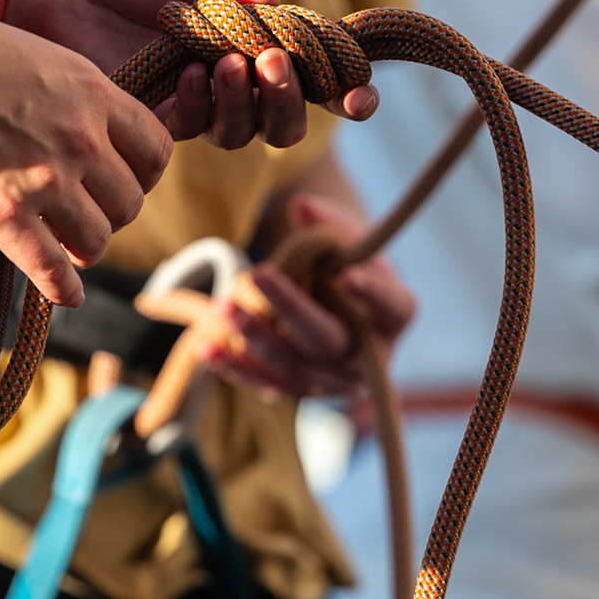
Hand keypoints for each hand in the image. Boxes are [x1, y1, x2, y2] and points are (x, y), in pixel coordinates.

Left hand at [0, 0, 379, 147]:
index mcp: (251, 36)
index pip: (312, 72)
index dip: (344, 90)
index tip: (363, 95)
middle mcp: (231, 77)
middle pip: (287, 120)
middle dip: (293, 99)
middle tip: (276, 64)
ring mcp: (195, 102)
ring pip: (247, 133)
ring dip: (250, 104)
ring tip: (231, 64)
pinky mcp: (155, 118)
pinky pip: (197, 130)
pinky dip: (204, 104)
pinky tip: (190, 73)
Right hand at [0, 0, 172, 305]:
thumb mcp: (32, 55)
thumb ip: (67, 97)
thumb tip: (83, 130)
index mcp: (91, 92)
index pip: (156, 149)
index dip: (142, 172)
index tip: (120, 178)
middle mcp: (79, 139)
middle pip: (130, 202)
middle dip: (111, 213)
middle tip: (85, 213)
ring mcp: (43, 179)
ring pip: (98, 239)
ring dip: (84, 248)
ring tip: (67, 246)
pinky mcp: (2, 216)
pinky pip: (51, 270)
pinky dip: (62, 289)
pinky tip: (65, 294)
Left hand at [199, 194, 414, 398]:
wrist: (342, 314)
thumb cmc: (349, 269)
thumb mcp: (351, 241)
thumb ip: (331, 223)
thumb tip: (300, 206)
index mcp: (394, 314)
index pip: (391, 305)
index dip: (371, 293)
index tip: (347, 276)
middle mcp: (368, 355)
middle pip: (330, 338)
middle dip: (291, 308)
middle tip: (257, 274)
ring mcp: (333, 380)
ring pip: (292, 365)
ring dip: (253, 336)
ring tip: (222, 305)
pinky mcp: (301, 391)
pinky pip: (266, 384)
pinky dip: (234, 367)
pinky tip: (205, 346)